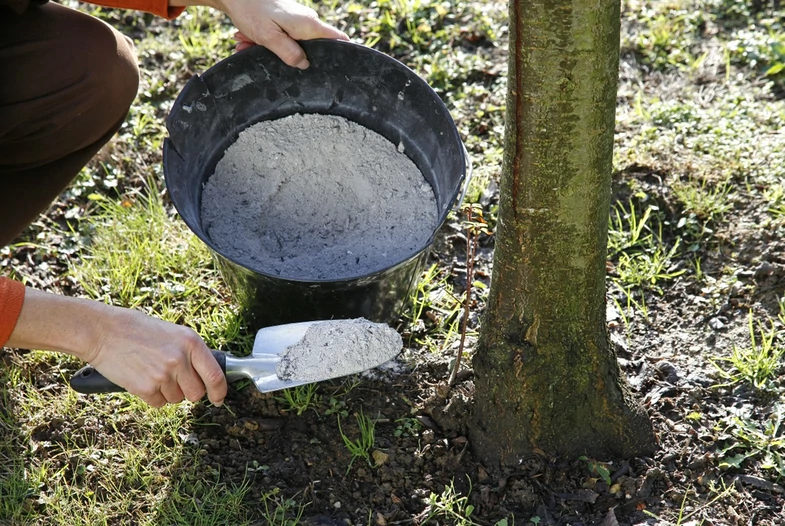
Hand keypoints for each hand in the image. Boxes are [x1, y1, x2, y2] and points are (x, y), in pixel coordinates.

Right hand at [87, 306, 227, 406]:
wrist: (104, 332)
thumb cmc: (138, 330)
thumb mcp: (173, 333)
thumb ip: (191, 353)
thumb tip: (208, 375)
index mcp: (191, 342)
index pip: (215, 376)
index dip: (220, 392)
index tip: (219, 398)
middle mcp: (180, 360)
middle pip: (197, 394)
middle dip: (189, 392)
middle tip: (176, 381)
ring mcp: (163, 375)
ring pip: (177, 399)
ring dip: (169, 392)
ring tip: (154, 372)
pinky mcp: (145, 388)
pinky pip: (159, 403)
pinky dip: (153, 396)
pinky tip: (143, 378)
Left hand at [216, 0, 348, 67]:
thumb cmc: (251, 11)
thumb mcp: (269, 37)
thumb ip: (288, 53)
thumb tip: (304, 65)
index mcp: (309, 25)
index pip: (338, 39)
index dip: (341, 54)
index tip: (332, 70)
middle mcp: (307, 22)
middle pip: (312, 49)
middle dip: (291, 58)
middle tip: (267, 55)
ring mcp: (298, 22)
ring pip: (293, 46)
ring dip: (272, 50)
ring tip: (250, 45)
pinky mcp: (287, 22)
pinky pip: (283, 39)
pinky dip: (267, 43)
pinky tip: (249, 41)